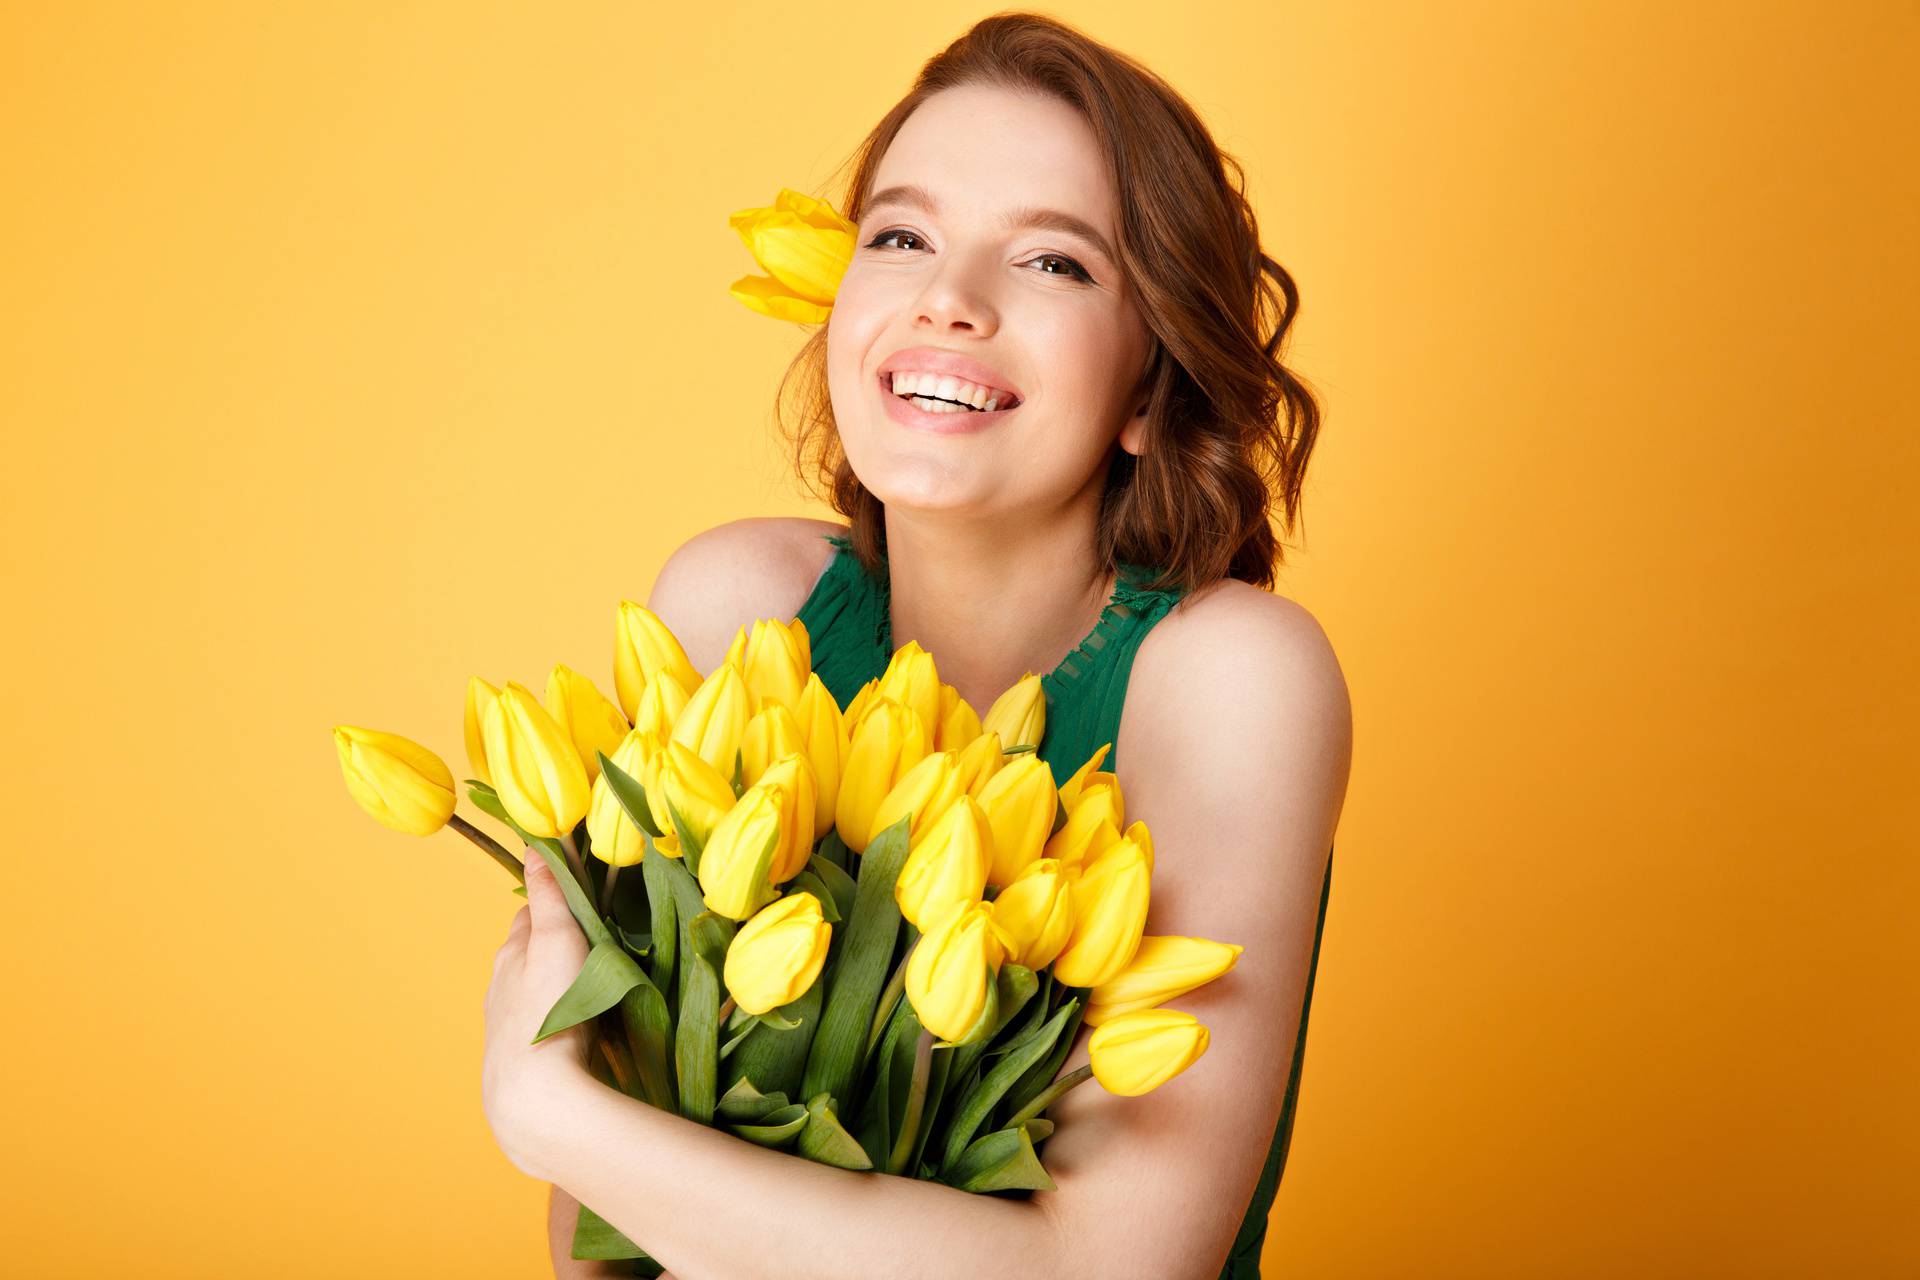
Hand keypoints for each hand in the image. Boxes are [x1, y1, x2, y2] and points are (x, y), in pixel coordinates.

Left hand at [482, 847, 595, 1177]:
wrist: (535, 1097)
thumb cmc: (551, 1009)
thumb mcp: (557, 938)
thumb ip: (550, 895)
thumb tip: (534, 847)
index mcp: (510, 955)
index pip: (528, 915)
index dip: (552, 903)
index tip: (578, 900)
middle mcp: (500, 989)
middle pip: (527, 955)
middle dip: (552, 946)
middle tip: (591, 943)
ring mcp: (505, 1028)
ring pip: (529, 994)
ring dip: (552, 988)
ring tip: (587, 990)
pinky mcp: (517, 1061)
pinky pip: (536, 1029)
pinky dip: (552, 1022)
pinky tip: (573, 1032)